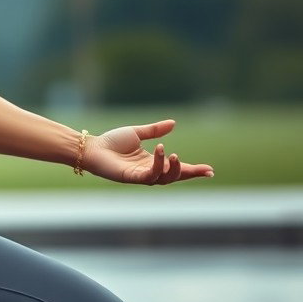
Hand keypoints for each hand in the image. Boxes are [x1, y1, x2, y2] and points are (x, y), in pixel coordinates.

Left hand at [79, 118, 214, 184]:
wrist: (92, 148)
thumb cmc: (111, 142)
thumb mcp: (137, 133)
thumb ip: (155, 130)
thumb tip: (173, 123)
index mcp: (151, 162)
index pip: (176, 168)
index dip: (192, 170)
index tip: (210, 170)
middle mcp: (148, 171)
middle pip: (174, 177)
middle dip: (190, 174)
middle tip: (205, 170)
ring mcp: (140, 176)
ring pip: (164, 178)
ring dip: (173, 168)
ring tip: (175, 154)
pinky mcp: (131, 177)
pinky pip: (150, 175)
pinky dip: (158, 164)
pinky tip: (161, 150)